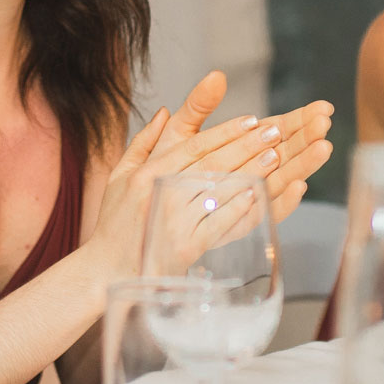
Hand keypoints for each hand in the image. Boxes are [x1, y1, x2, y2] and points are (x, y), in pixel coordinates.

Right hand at [87, 73, 333, 275]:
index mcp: (147, 174)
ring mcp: (175, 221)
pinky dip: (239, 208)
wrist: (107, 271)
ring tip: (275, 157)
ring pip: (219, 190)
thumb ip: (143, 143)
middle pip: (212, 163)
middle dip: (246, 145)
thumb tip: (166, 113)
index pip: (193, 146)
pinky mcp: (186, 246)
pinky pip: (219, 223)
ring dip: (250, 172)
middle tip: (274, 131)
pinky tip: (258, 195)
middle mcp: (161, 194)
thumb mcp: (120, 176)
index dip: (224, 131)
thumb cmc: (115, 223)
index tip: (250, 119)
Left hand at [148, 72, 334, 221]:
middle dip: (307, 138)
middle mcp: (249, 174)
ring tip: (323, 147)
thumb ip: (199, 106)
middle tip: (326, 122)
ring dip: (303, 164)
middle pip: (286, 154)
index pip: (277, 130)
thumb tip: (216, 75)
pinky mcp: (235, 228)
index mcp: (240, 149)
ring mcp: (245, 201)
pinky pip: (263, 214)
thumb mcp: (178, 134)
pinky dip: (282, 202)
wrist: (139, 223)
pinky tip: (298, 187)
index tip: (323, 107)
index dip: (300, 119)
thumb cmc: (158, 178)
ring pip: (281, 180)